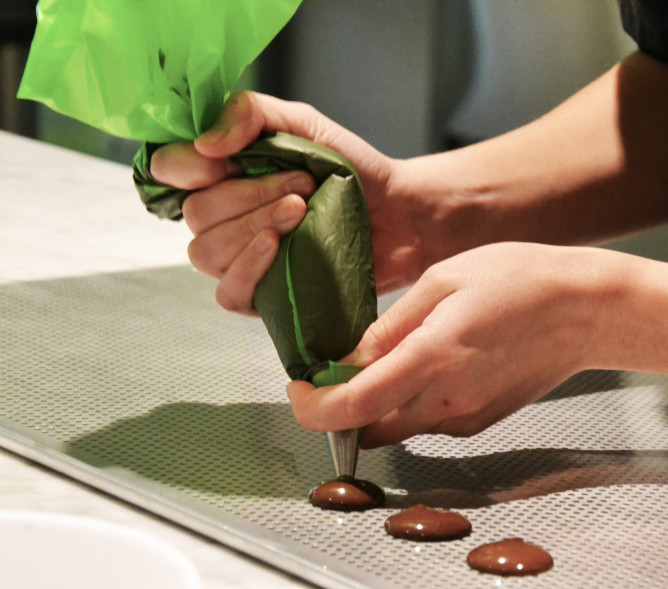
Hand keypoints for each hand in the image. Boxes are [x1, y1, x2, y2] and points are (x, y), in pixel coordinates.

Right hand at [149, 92, 422, 313]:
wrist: (400, 214)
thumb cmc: (353, 170)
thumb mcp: (303, 123)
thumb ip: (250, 114)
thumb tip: (203, 142)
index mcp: (222, 174)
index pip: (169, 171)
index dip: (186, 168)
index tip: (223, 161)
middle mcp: (223, 218)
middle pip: (195, 214)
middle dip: (247, 195)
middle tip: (299, 184)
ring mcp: (240, 260)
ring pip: (207, 253)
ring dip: (253, 227)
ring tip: (301, 210)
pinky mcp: (263, 296)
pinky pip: (229, 293)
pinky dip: (248, 268)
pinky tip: (278, 246)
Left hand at [286, 243, 626, 446]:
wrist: (585, 310)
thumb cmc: (521, 281)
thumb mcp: (442, 282)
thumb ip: (389, 327)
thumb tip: (346, 358)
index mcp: (433, 357)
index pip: (353, 408)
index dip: (313, 408)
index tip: (301, 389)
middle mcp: (448, 399)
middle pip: (367, 428)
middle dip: (341, 406)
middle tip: (339, 368)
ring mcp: (467, 416)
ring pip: (396, 427)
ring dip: (378, 403)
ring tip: (395, 353)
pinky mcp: (481, 421)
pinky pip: (428, 421)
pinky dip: (412, 401)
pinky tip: (433, 361)